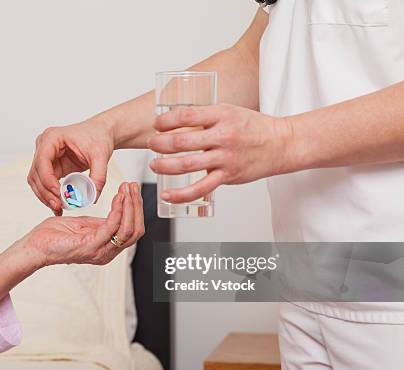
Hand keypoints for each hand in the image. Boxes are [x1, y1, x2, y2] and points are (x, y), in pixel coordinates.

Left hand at [23, 182, 143, 265]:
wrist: (36, 246)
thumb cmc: (55, 236)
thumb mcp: (84, 225)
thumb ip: (101, 223)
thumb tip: (116, 212)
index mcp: (106, 248)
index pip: (133, 230)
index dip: (136, 208)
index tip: (132, 189)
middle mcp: (107, 252)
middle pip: (135, 230)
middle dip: (136, 205)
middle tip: (133, 186)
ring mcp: (100, 251)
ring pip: (128, 229)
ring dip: (130, 206)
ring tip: (126, 189)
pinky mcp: (90, 246)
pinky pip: (111, 226)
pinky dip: (118, 210)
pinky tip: (117, 197)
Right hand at [28, 118, 114, 215]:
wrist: (101, 133)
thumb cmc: (98, 137)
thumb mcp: (101, 156)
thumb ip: (98, 176)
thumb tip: (91, 197)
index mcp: (52, 137)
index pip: (42, 160)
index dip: (47, 179)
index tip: (58, 194)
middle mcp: (44, 146)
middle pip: (36, 173)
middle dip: (45, 192)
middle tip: (58, 206)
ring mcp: (45, 157)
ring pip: (37, 181)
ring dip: (45, 196)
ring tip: (58, 208)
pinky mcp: (51, 167)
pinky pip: (45, 184)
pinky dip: (50, 195)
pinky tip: (58, 205)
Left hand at [148, 104, 292, 203]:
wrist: (281, 144)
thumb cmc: (253, 127)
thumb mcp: (229, 112)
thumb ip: (205, 117)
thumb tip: (176, 120)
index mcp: (222, 114)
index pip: (186, 115)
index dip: (166, 120)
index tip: (157, 124)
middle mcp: (223, 136)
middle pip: (181, 141)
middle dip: (159, 143)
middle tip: (151, 144)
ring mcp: (225, 158)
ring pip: (186, 164)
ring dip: (164, 166)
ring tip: (154, 165)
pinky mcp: (228, 176)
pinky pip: (200, 188)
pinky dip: (181, 194)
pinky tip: (167, 195)